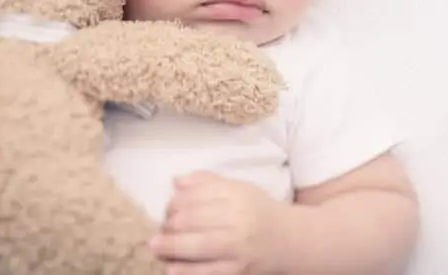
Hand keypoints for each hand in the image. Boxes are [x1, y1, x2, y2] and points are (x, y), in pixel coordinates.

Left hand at [150, 171, 288, 274]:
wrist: (290, 241)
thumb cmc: (258, 212)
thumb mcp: (239, 189)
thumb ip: (207, 182)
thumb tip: (176, 182)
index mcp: (236, 194)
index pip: (194, 196)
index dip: (173, 203)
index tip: (168, 209)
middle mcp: (238, 219)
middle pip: (191, 219)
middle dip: (168, 224)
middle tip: (162, 228)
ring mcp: (238, 247)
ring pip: (196, 246)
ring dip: (169, 246)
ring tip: (157, 246)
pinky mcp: (238, 271)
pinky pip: (206, 272)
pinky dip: (185, 271)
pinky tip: (170, 268)